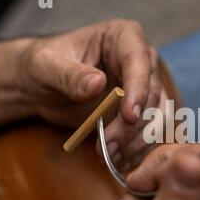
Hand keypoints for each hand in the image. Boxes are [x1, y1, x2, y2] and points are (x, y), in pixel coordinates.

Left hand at [18, 19, 165, 165]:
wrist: (42, 87)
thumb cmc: (42, 67)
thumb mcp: (46, 66)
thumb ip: (69, 74)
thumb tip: (97, 84)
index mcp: (123, 37)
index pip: (139, 62)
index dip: (138, 90)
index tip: (129, 117)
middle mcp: (141, 60)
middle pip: (152, 94)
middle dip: (133, 126)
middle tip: (109, 147)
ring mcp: (144, 87)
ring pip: (157, 116)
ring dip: (138, 141)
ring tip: (111, 157)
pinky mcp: (142, 110)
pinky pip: (152, 131)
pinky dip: (140, 149)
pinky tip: (122, 162)